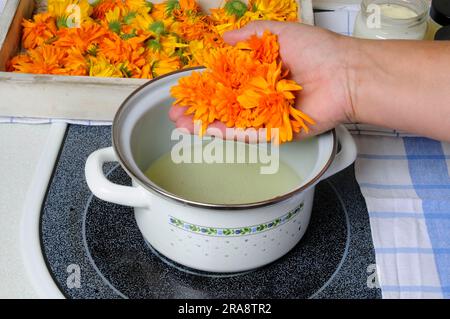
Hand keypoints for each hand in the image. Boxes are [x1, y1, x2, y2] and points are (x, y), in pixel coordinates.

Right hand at [169, 21, 356, 140]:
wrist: (344, 74)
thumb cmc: (316, 50)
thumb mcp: (277, 33)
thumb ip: (248, 35)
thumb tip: (223, 37)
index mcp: (259, 73)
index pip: (224, 82)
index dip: (204, 87)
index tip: (185, 91)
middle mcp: (260, 96)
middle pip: (223, 106)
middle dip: (198, 111)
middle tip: (176, 115)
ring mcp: (267, 116)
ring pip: (231, 123)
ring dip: (205, 125)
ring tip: (181, 126)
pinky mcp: (276, 131)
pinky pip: (249, 134)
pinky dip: (228, 133)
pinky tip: (207, 132)